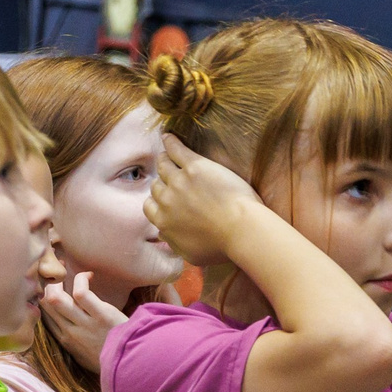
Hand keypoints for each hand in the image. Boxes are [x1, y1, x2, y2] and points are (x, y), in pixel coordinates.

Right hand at [39, 271, 130, 371]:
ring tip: (67, 269)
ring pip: (56, 299)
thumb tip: (68, 333)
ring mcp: (85, 325)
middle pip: (47, 305)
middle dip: (48, 284)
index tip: (51, 285)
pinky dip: (81, 280)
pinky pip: (81, 293)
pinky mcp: (101, 316)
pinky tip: (89, 275)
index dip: (44, 297)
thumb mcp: (88, 358)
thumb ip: (76, 345)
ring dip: (58, 282)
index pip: (45, 316)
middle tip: (57, 271)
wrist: (134, 366)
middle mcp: (71, 332)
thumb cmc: (113, 359)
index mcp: (67, 341)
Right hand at [145, 133, 266, 267]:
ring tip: (168, 157)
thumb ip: (174, 243)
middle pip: (157, 185)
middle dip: (164, 183)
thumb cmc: (222, 247)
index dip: (158, 202)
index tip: (166, 200)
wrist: (242, 230)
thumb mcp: (192, 255)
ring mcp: (179, 181)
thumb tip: (162, 234)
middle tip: (173, 179)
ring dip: (165, 161)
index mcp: (164, 222)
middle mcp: (166, 200)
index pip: (150, 206)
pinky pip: (175, 149)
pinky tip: (168, 136)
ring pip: (163, 165)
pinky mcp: (193, 166)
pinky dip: (170, 141)